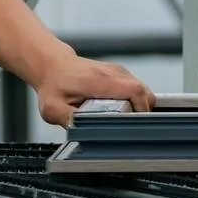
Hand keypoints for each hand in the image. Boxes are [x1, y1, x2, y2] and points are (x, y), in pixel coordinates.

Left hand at [30, 49, 154, 127]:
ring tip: (122, 119)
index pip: (135, 91)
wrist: (53, 66)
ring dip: (138, 108)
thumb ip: (67, 120)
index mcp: (99, 80)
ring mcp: (119, 72)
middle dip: (141, 113)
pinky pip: (137, 90)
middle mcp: (113, 73)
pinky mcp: (120, 74)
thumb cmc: (54, 86)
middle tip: (126, 126)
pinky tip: (120, 111)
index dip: (141, 109)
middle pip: (145, 93)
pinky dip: (134, 102)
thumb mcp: (52, 107)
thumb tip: (83, 132)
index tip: (134, 125)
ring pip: (143, 92)